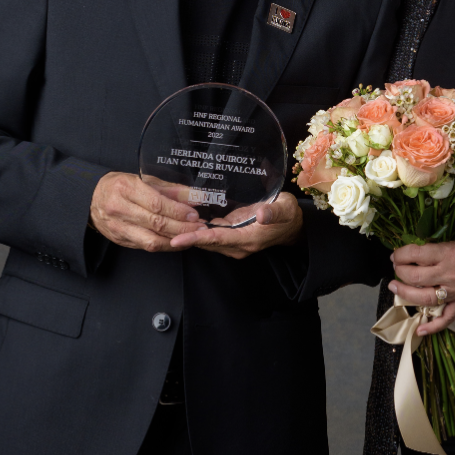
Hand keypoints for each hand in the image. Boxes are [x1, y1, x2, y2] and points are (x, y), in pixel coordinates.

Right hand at [90, 172, 204, 251]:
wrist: (92, 198)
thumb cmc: (121, 186)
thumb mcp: (144, 180)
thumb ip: (171, 190)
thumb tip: (196, 197)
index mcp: (126, 188)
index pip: (156, 204)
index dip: (178, 211)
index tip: (194, 214)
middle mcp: (119, 209)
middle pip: (156, 223)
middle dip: (182, 228)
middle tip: (200, 227)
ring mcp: (118, 227)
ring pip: (151, 240)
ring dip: (175, 240)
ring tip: (191, 236)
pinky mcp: (119, 240)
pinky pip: (145, 246)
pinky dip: (164, 245)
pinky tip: (176, 241)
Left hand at [168, 193, 303, 258]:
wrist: (293, 226)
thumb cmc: (288, 215)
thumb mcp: (285, 209)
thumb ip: (273, 211)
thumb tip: (261, 214)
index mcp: (248, 239)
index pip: (218, 239)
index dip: (197, 237)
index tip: (178, 238)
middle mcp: (238, 245)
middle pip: (206, 242)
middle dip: (185, 238)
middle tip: (161, 232)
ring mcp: (234, 241)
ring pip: (206, 240)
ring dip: (188, 235)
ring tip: (165, 227)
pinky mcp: (231, 235)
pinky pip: (210, 235)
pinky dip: (196, 230)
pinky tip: (183, 222)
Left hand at [389, 227, 454, 334]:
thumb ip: (437, 241)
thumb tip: (415, 245)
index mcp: (449, 253)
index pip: (416, 255)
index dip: (401, 254)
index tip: (396, 254)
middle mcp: (450, 274)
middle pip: (415, 278)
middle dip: (399, 271)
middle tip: (395, 266)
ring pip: (424, 299)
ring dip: (405, 294)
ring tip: (395, 287)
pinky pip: (448, 318)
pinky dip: (433, 326)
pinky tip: (419, 329)